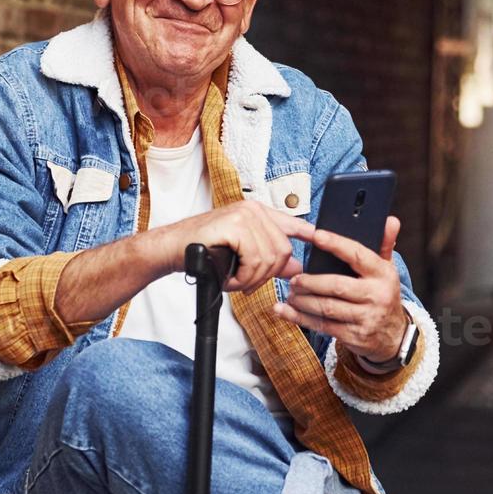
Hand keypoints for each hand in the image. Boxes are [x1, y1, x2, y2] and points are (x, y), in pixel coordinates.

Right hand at [166, 199, 315, 292]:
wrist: (172, 249)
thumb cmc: (203, 252)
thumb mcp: (241, 256)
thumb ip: (269, 258)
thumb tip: (296, 267)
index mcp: (258, 214)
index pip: (292, 223)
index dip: (309, 233)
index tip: (320, 240)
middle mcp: (254, 210)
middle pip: (283, 250)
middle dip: (266, 276)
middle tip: (245, 283)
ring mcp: (245, 215)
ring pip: (270, 258)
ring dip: (252, 279)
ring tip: (233, 281)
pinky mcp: (235, 225)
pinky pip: (254, 259)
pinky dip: (242, 277)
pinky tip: (229, 279)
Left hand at [273, 215, 406, 362]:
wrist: (393, 335)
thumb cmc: (384, 295)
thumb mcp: (388, 270)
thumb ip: (384, 245)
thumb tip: (391, 220)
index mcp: (383, 274)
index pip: (358, 255)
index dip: (336, 244)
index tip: (316, 236)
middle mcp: (376, 296)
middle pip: (337, 286)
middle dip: (311, 282)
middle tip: (294, 279)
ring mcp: (366, 318)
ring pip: (327, 308)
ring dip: (303, 301)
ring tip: (291, 293)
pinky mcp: (354, 336)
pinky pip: (323, 326)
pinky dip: (300, 319)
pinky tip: (285, 311)